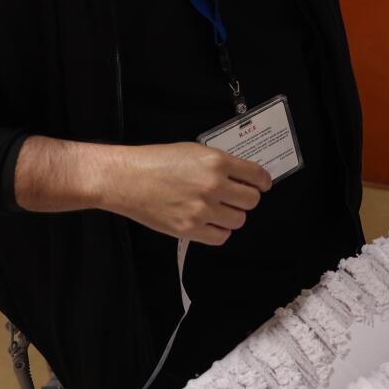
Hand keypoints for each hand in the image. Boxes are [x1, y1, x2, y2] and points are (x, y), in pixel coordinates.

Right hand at [100, 142, 270, 244]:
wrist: (126, 179)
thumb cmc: (156, 161)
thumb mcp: (194, 151)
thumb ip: (220, 164)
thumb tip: (242, 176)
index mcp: (217, 163)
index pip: (257, 176)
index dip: (263, 181)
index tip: (262, 184)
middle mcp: (213, 186)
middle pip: (251, 201)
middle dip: (246, 198)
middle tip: (235, 196)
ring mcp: (202, 210)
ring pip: (239, 220)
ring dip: (232, 215)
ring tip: (218, 209)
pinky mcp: (189, 229)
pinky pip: (221, 237)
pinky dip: (219, 231)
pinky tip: (210, 222)